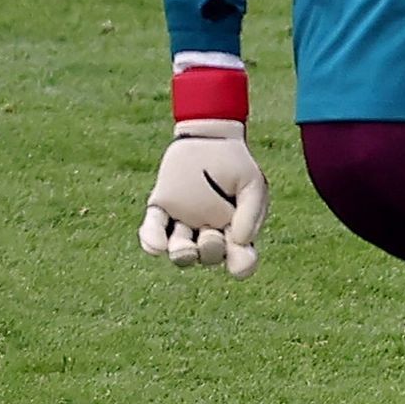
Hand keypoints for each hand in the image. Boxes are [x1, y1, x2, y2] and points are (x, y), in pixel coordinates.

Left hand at [140, 120, 266, 274]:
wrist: (208, 136)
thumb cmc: (235, 162)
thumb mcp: (253, 184)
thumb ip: (252, 213)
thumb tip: (242, 242)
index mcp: (236, 229)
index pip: (239, 256)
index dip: (240, 264)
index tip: (240, 267)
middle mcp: (208, 230)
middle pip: (207, 256)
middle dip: (209, 252)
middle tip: (211, 237)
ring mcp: (183, 221)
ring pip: (179, 249)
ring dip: (181, 254)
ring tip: (183, 250)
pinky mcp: (161, 209)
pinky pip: (153, 230)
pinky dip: (151, 240)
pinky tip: (156, 246)